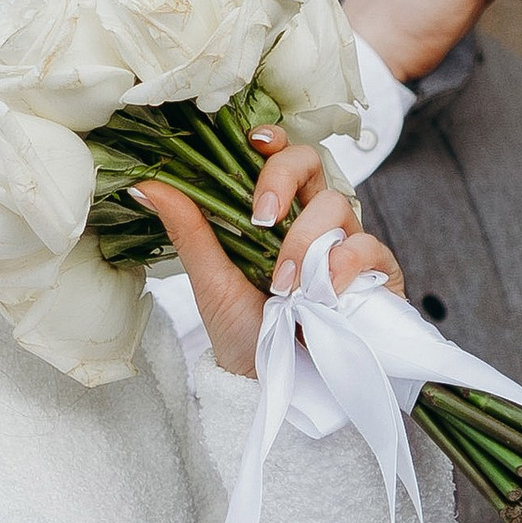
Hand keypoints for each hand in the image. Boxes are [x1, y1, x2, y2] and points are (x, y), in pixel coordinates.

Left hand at [131, 134, 404, 380]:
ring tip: (283, 286)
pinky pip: (369, 247)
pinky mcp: (376, 273)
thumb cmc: (243, 329)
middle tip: (261, 219)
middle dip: (283, 179)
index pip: (282, 155)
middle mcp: (314, 219)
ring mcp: (347, 243)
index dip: (274, 139)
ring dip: (303, 243)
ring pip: (337, 204)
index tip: (253, 141)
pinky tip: (323, 293)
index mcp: (278, 212)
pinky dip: (343, 265)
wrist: (272, 383)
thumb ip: (188, 229)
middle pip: (312, 161)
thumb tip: (145, 185)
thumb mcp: (210, 279)